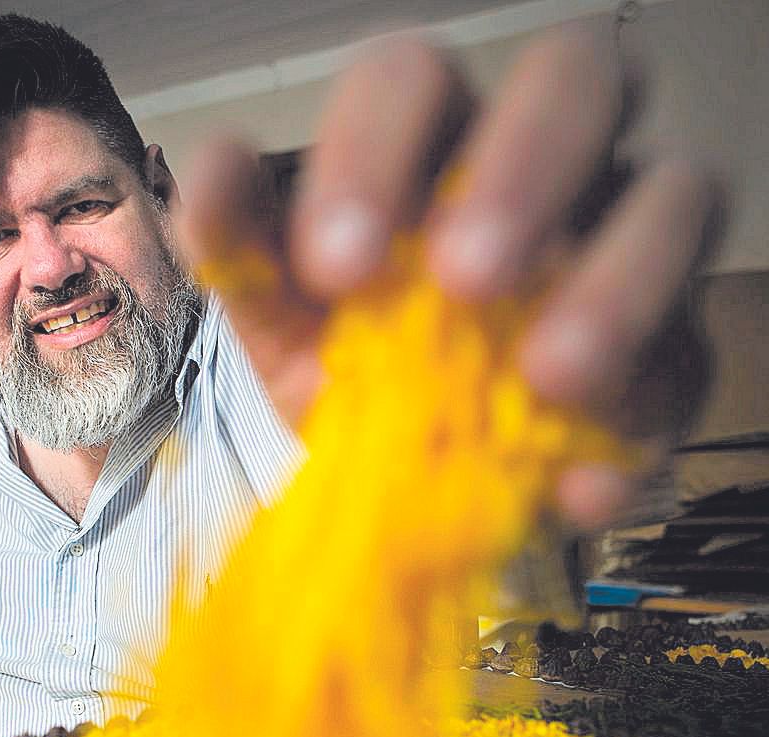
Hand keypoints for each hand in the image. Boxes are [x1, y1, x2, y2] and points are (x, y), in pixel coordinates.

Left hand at [175, 21, 723, 528]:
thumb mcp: (283, 318)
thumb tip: (215, 167)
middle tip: (463, 281)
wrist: (396, 476)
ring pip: (680, 196)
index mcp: (433, 140)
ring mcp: (621, 246)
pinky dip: (642, 424)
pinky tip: (579, 489)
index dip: (378, 150)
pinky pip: (688, 365)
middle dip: (524, 170)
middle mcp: (544, 165)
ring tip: (547, 379)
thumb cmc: (344, 362)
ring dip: (618, 281)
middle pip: (580, 81)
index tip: (335, 266)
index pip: (416, 81)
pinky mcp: (670, 351)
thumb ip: (245, 246)